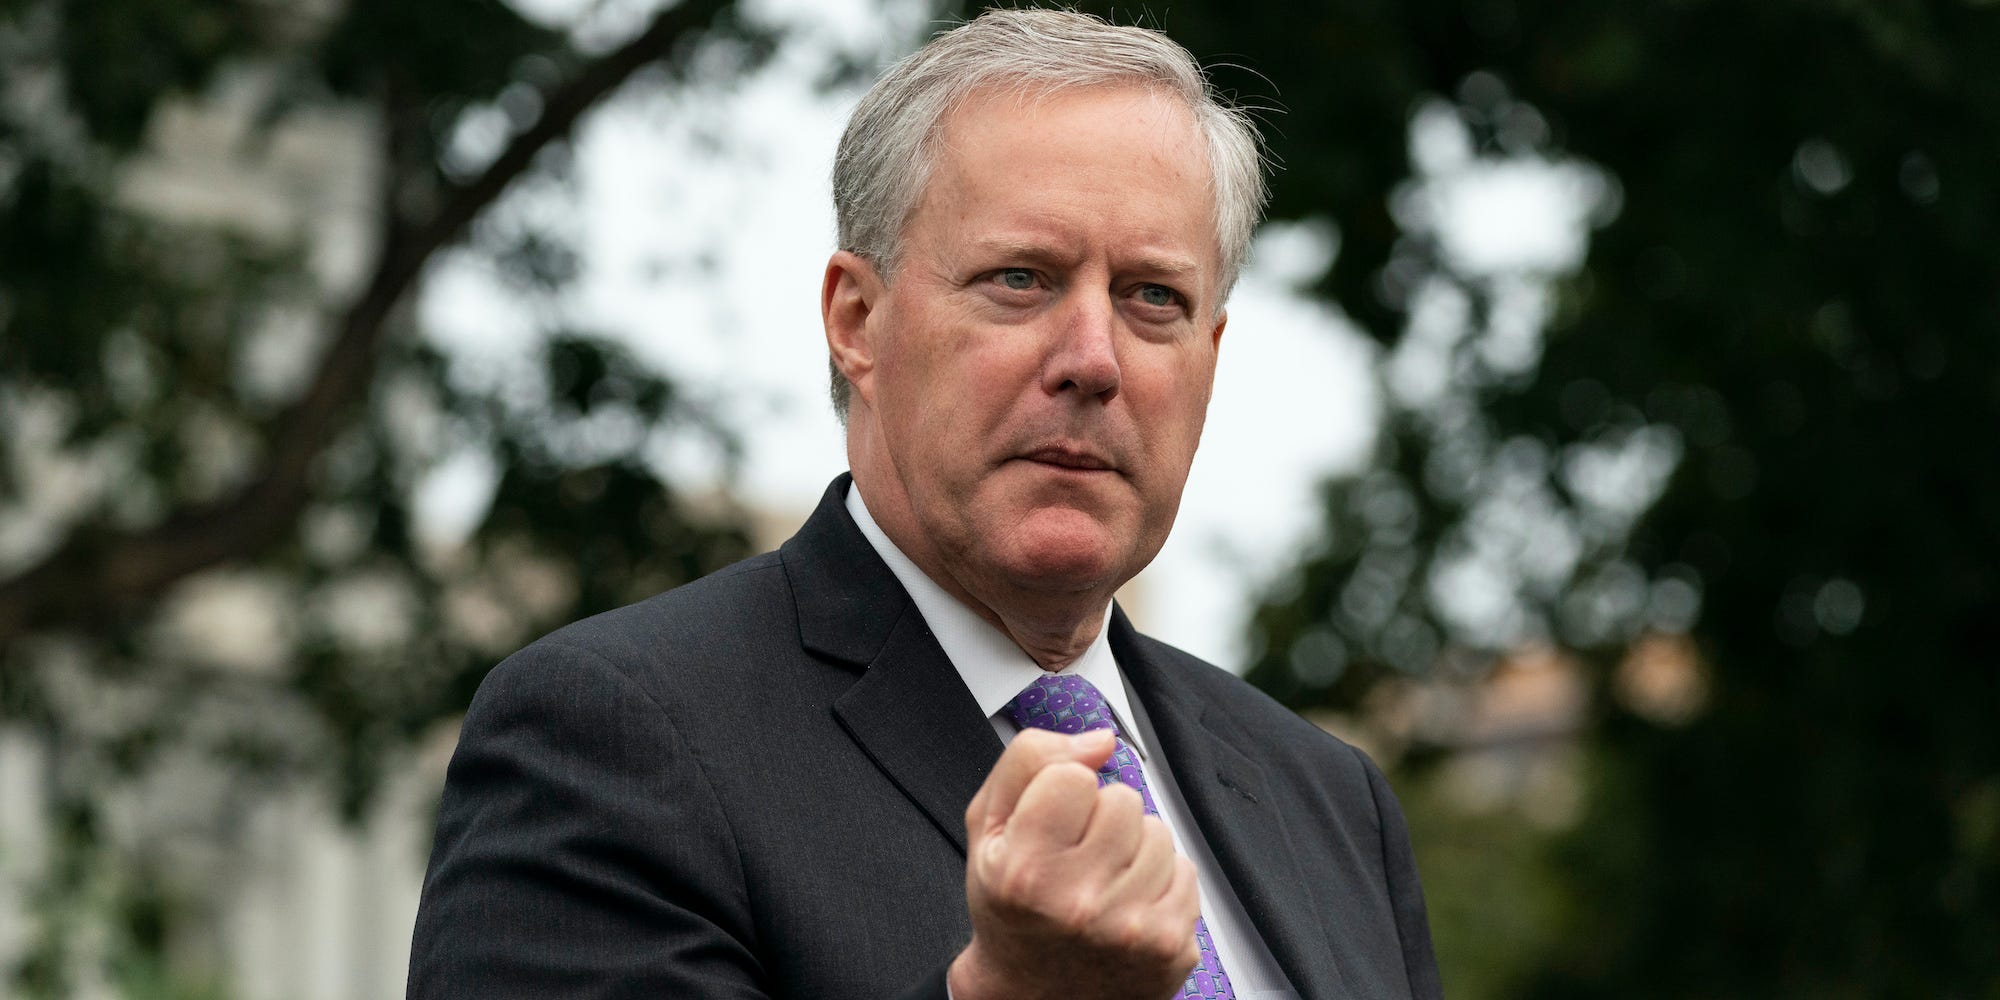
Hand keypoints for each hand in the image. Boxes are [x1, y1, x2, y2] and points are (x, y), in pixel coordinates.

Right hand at [948, 728, 1199, 999]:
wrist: (1031, 996)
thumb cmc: (1010, 907)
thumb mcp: (987, 828)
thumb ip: (1030, 762)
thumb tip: (1100, 740)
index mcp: (1024, 871)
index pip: (1074, 775)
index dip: (1060, 794)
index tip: (1048, 829)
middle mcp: (1079, 904)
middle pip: (1123, 798)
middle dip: (1101, 819)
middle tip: (1075, 858)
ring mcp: (1131, 929)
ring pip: (1158, 831)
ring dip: (1133, 848)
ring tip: (1101, 882)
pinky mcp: (1171, 945)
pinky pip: (1184, 868)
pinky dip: (1158, 880)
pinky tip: (1126, 905)